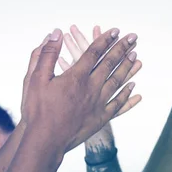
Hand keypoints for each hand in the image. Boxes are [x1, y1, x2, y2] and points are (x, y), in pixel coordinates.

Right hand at [23, 28, 140, 152]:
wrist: (45, 140)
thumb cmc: (37, 110)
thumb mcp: (35, 78)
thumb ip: (46, 54)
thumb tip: (55, 34)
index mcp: (76, 76)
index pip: (94, 52)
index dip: (105, 40)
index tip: (116, 31)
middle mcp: (91, 88)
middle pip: (110, 64)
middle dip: (122, 49)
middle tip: (133, 37)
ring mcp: (98, 104)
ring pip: (117, 81)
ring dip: (127, 68)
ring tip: (136, 57)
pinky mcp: (101, 118)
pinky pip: (118, 104)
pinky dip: (126, 94)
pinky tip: (133, 87)